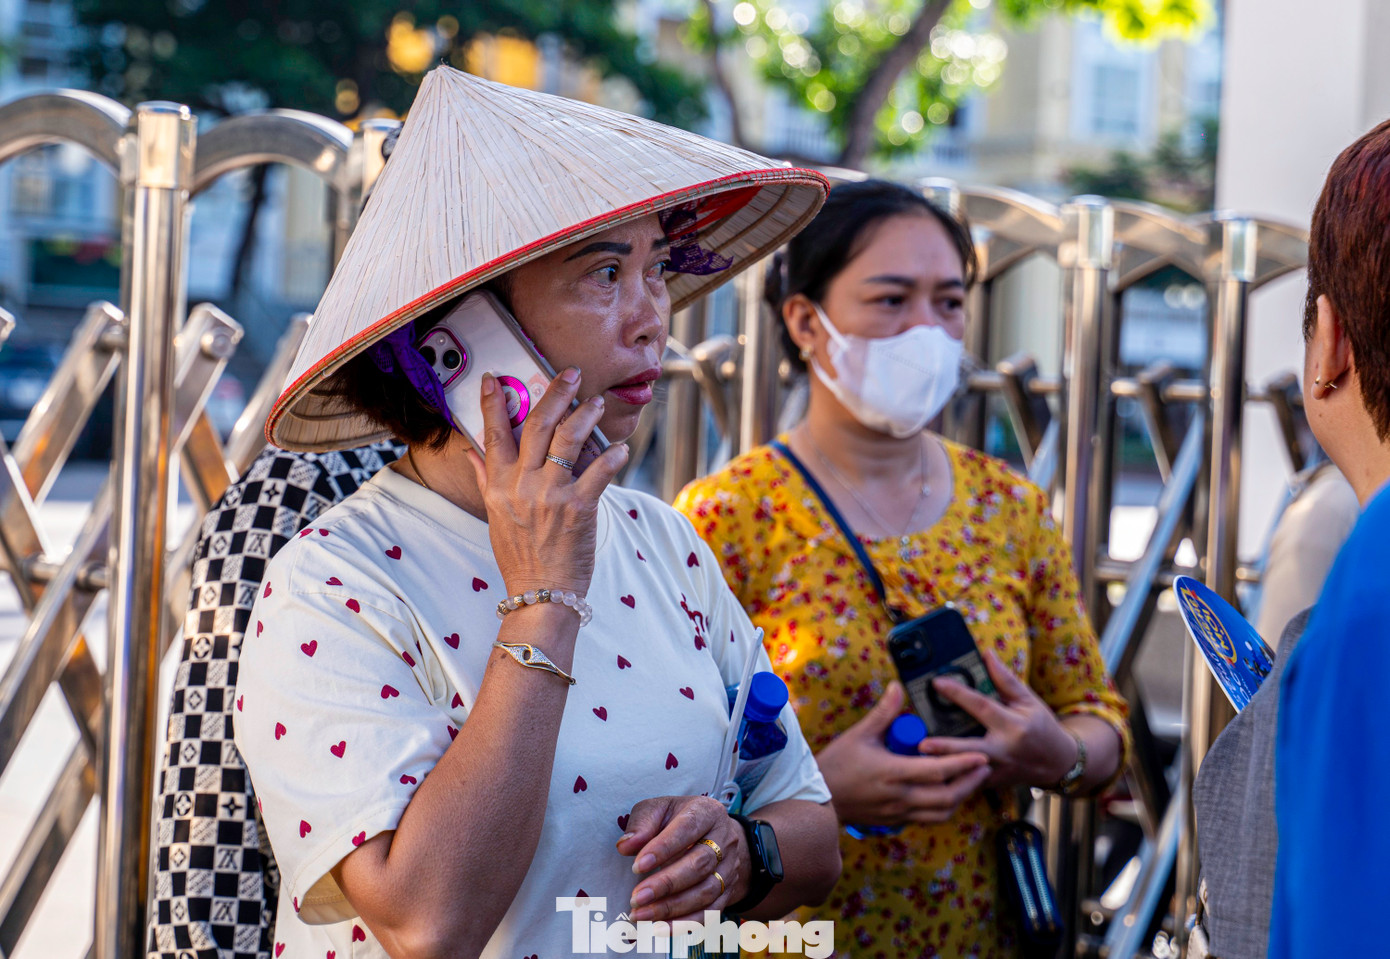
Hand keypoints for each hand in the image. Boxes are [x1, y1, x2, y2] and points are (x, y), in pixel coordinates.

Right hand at [467, 368, 628, 596]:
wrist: (541, 594)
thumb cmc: (520, 557)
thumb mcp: (495, 516)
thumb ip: (485, 479)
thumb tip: (472, 450)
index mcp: (498, 486)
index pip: (493, 434)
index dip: (493, 402)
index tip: (494, 377)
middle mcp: (521, 486)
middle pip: (537, 425)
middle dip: (555, 393)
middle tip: (570, 374)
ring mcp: (550, 495)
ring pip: (568, 439)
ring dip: (585, 415)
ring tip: (596, 403)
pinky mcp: (579, 507)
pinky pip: (599, 471)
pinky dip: (612, 456)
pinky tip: (620, 447)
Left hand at [618, 795, 746, 922]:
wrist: (713, 835)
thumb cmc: (677, 820)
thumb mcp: (659, 809)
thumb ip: (642, 823)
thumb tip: (625, 846)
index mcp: (706, 812)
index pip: (687, 828)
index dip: (663, 848)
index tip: (636, 866)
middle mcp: (724, 840)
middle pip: (700, 864)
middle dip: (666, 884)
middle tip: (636, 897)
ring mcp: (729, 868)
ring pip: (706, 892)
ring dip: (672, 908)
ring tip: (641, 914)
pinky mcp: (727, 892)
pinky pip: (710, 913)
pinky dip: (684, 924)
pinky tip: (659, 929)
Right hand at [816, 681, 990, 826]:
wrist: (818, 799)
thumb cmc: (836, 765)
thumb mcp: (859, 735)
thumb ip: (883, 713)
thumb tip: (898, 687)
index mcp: (893, 773)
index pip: (937, 771)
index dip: (962, 764)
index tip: (981, 756)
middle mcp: (900, 797)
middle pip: (947, 796)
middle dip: (970, 783)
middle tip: (985, 767)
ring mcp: (899, 812)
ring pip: (941, 812)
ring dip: (960, 798)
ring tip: (971, 781)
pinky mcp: (896, 820)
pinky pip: (928, 819)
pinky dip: (944, 808)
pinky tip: (947, 795)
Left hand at [919, 648, 1077, 788]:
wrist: (1058, 763)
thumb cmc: (1042, 727)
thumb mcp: (1029, 700)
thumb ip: (1005, 679)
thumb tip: (986, 654)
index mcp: (1013, 725)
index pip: (981, 706)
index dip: (959, 693)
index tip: (936, 683)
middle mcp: (1004, 750)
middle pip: (970, 749)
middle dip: (945, 748)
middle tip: (922, 744)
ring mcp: (997, 770)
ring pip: (965, 770)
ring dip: (943, 766)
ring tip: (918, 760)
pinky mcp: (991, 784)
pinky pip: (967, 781)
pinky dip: (950, 776)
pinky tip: (929, 773)